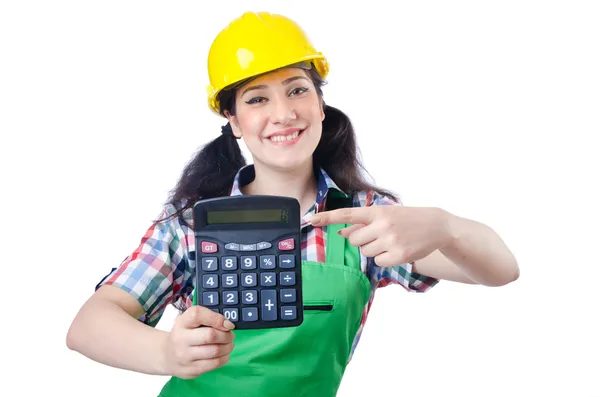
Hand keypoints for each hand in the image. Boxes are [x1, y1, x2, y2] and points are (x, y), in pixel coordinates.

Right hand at [162, 306, 235, 378]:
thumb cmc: (184, 334)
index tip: (228, 324)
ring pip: (214, 351)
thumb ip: (207, 318)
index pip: (198, 315)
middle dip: (226, 335)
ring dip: (228, 347)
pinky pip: (213, 364)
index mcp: (182, 323)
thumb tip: (228, 325)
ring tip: (229, 345)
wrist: (166, 356)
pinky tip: (224, 354)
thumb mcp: (190, 321)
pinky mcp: (190, 370)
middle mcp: (180, 339)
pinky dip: (224, 358)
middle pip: (210, 335)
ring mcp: (184, 356)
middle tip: (230, 335)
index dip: (217, 318)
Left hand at [310, 205, 452, 266]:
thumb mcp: (385, 215)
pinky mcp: (399, 256)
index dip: (327, 218)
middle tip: (378, 236)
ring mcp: (390, 240)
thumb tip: (341, 232)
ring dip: (373, 250)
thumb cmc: (406, 219)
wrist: (436, 226)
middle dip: (361, 241)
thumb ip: (363, 223)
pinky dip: (384, 259)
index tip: (310, 220)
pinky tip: (397, 250)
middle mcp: (382, 225)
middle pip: (354, 240)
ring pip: (365, 252)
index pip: (347, 214)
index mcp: (377, 211)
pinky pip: (378, 262)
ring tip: (390, 241)